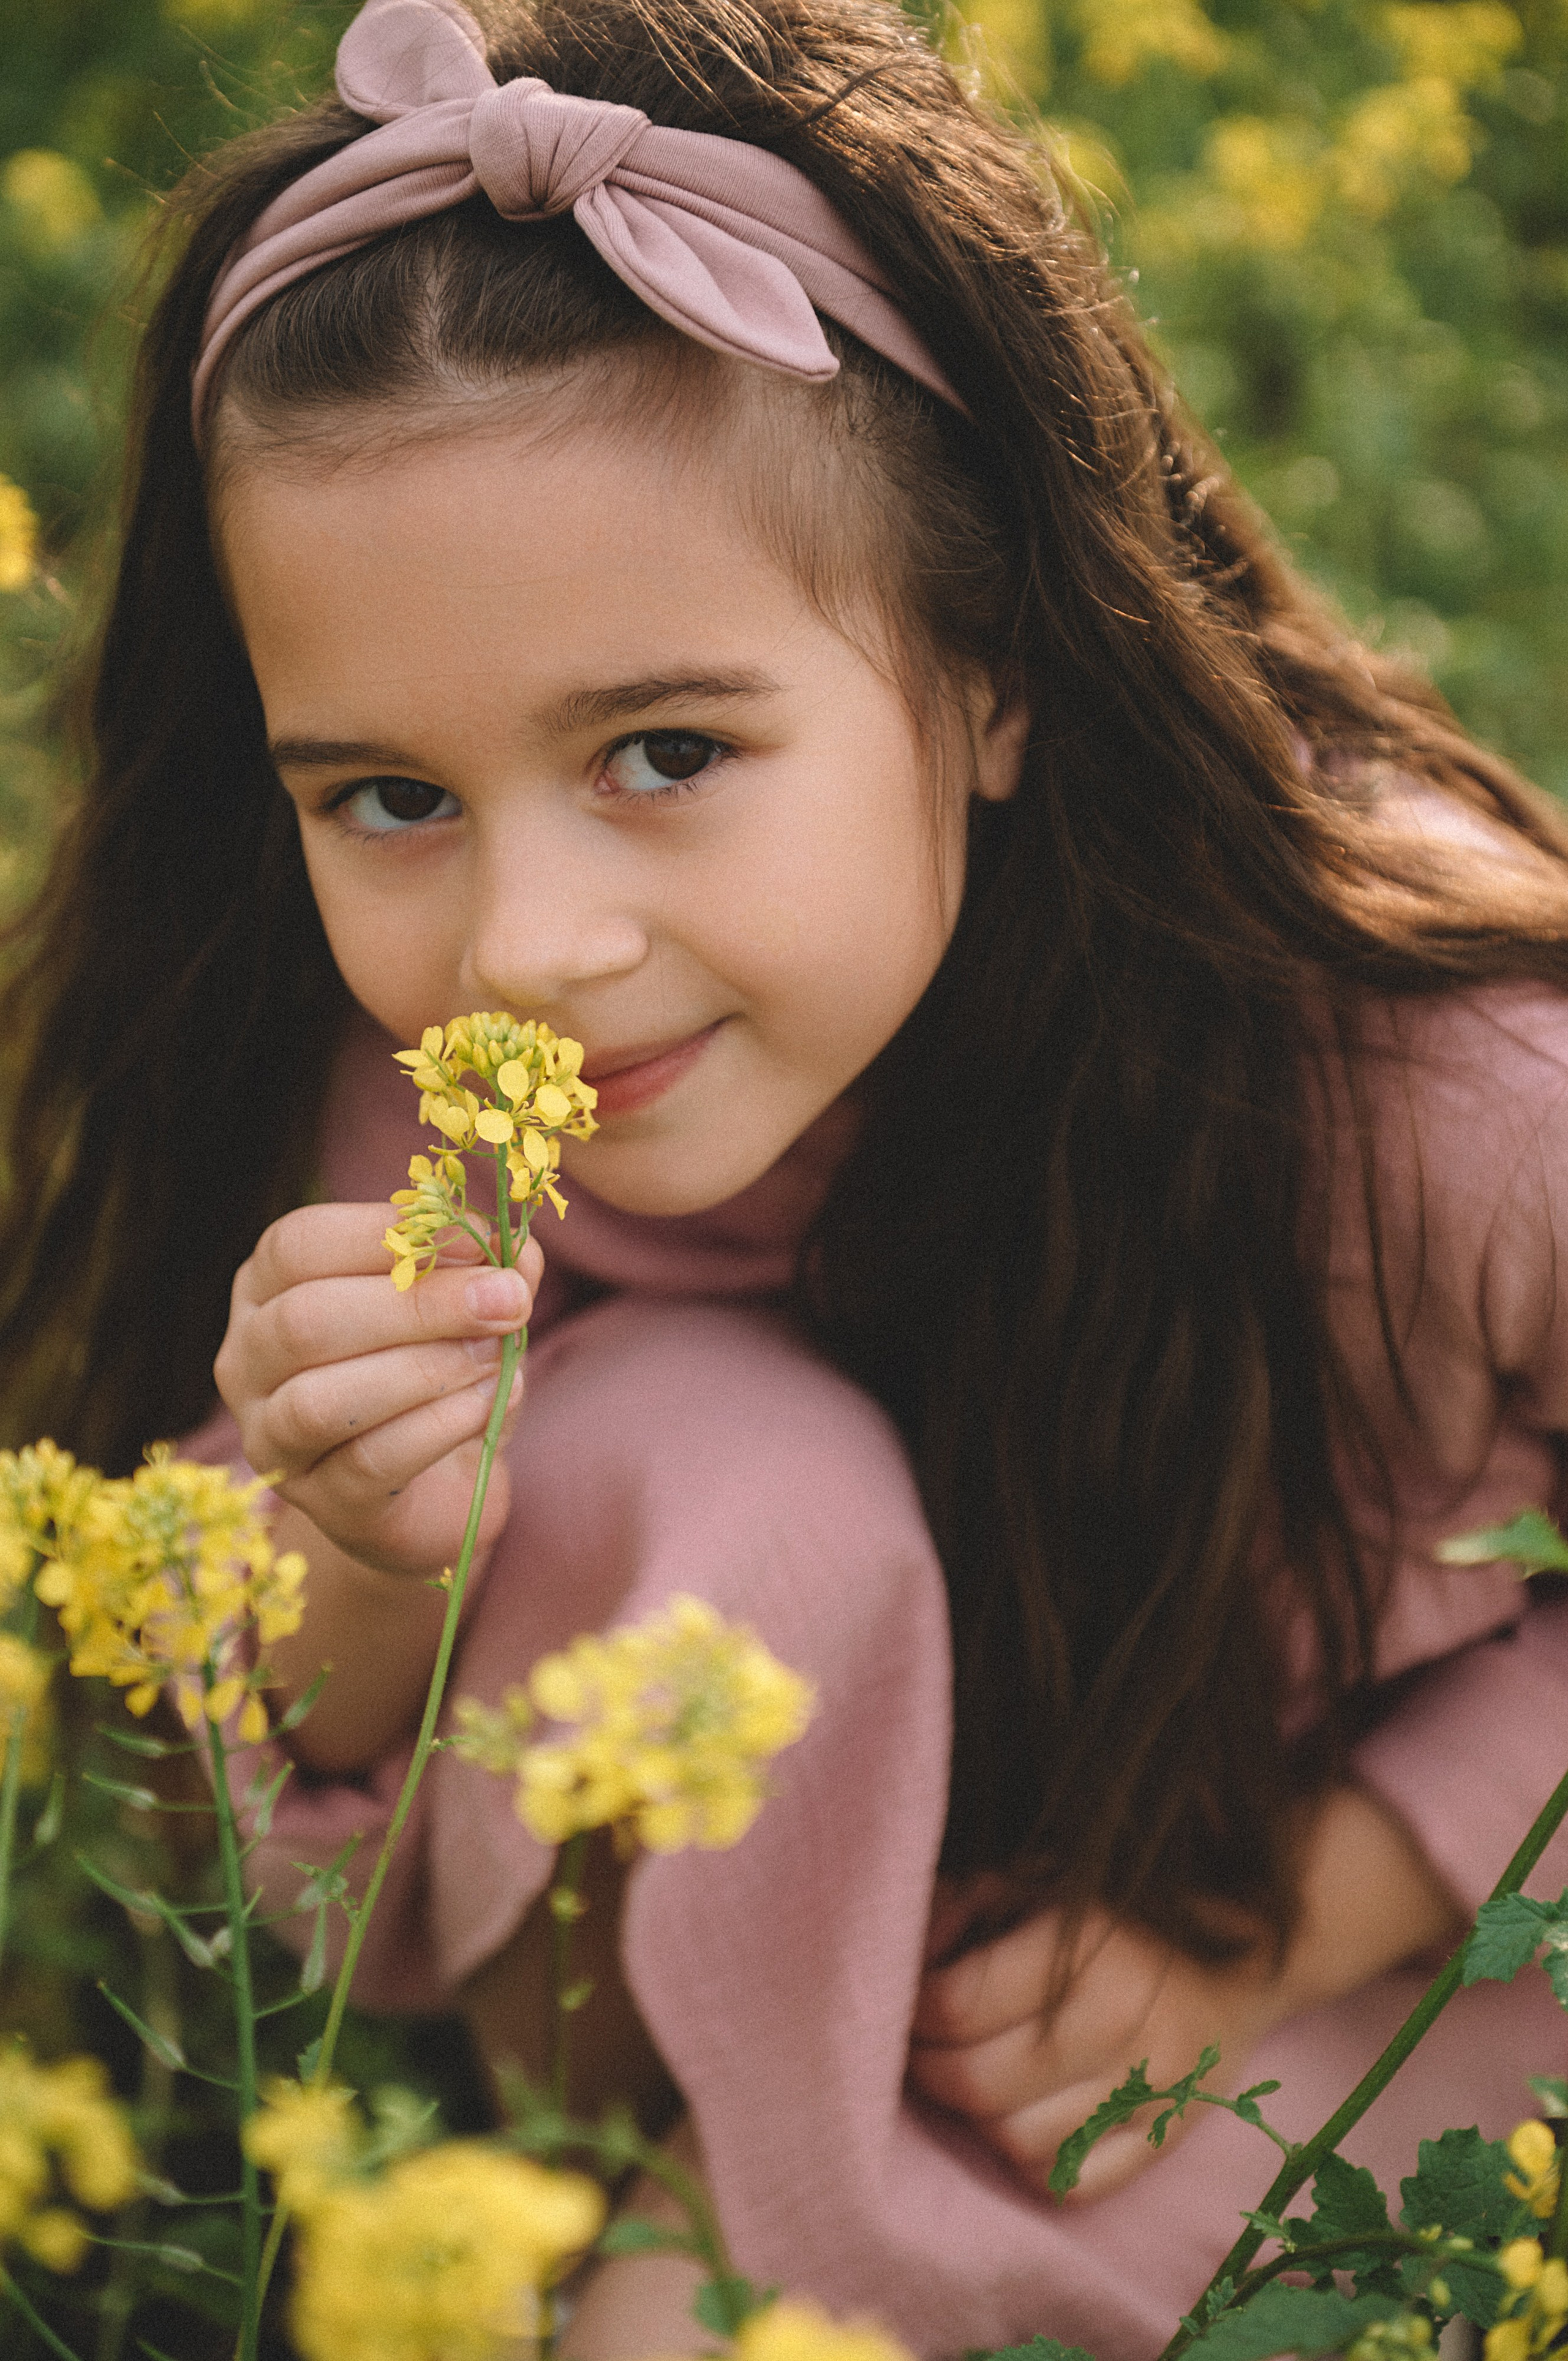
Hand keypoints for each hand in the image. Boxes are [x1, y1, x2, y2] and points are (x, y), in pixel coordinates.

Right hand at [215, 1201, 540, 1580]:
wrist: (438, 1490)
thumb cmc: (436, 1378)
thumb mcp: (465, 1314)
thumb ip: (486, 1275)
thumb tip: (518, 1251)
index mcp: (268, 1290)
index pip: (297, 1244)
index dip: (384, 1234)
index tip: (475, 1237)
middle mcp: (248, 1362)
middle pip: (306, 1319)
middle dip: (419, 1305)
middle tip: (505, 1301)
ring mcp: (272, 1440)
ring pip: (322, 1400)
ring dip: (425, 1370)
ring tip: (495, 1358)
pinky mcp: (321, 1503)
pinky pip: (369, 1461)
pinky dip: (438, 1426)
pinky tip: (487, 1406)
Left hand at [911, 1900, 1288, 2200]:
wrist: (1246, 1952)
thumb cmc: (1120, 1910)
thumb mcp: (1042, 1876)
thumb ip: (966, 1902)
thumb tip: (905, 1950)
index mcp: (1084, 1947)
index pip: (956, 2006)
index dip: (914, 2011)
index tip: (911, 2003)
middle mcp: (1118, 2022)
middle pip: (975, 2083)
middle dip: (930, 2068)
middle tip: (925, 2048)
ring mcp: (1149, 2090)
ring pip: (1015, 2142)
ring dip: (977, 2117)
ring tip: (975, 2079)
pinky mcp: (1167, 2138)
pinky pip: (1069, 2184)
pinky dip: (1031, 2162)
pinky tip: (1023, 2119)